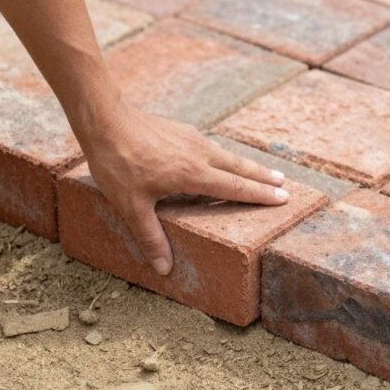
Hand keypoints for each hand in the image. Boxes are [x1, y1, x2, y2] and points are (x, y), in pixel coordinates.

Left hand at [79, 104, 287, 274]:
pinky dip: (225, 155)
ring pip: (227, 154)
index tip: (282, 198)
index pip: (235, 187)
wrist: (105, 121)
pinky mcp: (181, 131)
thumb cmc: (118, 165)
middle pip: (239, 167)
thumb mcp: (131, 206)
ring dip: (246, 165)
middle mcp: (199, 154)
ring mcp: (191, 139)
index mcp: (193, 174)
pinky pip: (211, 146)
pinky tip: (220, 158)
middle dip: (262, 177)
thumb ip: (150, 236)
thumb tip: (165, 268)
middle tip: (284, 184)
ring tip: (261, 171)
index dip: (259, 194)